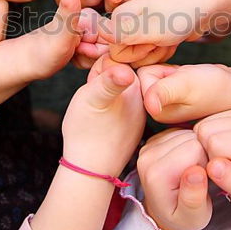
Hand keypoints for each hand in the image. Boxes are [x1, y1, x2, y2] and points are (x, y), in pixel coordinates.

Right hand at [62, 55, 145, 176]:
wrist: (91, 169)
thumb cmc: (87, 131)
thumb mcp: (93, 96)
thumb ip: (108, 77)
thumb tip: (125, 69)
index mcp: (135, 86)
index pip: (116, 60)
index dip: (98, 70)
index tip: (93, 86)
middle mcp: (143, 98)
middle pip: (118, 75)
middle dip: (102, 83)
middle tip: (92, 100)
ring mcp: (139, 113)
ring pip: (117, 92)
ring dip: (104, 97)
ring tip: (95, 113)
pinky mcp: (134, 126)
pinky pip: (119, 109)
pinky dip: (109, 112)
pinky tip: (101, 123)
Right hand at [72, 9, 175, 68]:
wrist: (205, 8)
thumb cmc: (181, 15)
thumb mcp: (150, 28)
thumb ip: (122, 33)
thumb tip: (98, 33)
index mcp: (118, 16)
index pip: (114, 54)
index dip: (134, 52)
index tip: (151, 38)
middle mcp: (124, 22)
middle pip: (125, 58)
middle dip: (147, 54)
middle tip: (162, 38)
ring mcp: (137, 29)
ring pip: (139, 59)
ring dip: (157, 53)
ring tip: (168, 38)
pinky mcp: (149, 35)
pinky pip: (149, 56)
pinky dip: (163, 52)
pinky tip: (171, 41)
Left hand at [137, 63, 230, 123]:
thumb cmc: (215, 87)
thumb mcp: (187, 86)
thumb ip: (164, 91)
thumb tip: (148, 105)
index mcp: (154, 110)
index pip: (142, 75)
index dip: (162, 70)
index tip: (179, 80)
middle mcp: (156, 109)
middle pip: (146, 72)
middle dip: (165, 71)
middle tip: (186, 79)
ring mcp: (164, 102)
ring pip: (155, 71)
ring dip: (172, 71)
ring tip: (189, 79)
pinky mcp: (172, 95)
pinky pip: (164, 73)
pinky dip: (176, 72)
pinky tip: (189, 79)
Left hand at [137, 129, 211, 229]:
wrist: (164, 213)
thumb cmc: (182, 217)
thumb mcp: (193, 216)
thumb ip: (194, 197)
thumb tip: (197, 173)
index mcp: (156, 174)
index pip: (195, 148)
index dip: (208, 162)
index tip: (205, 180)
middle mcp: (147, 155)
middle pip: (190, 136)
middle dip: (202, 153)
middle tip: (199, 176)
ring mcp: (149, 145)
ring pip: (187, 131)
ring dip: (195, 148)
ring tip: (193, 170)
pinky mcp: (154, 139)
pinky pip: (181, 131)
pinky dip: (188, 143)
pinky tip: (187, 161)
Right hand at [194, 110, 230, 214]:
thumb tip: (213, 166)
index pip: (215, 143)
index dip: (213, 163)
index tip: (227, 174)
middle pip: (206, 130)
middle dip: (207, 152)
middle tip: (223, 167)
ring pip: (202, 124)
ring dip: (206, 145)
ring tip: (223, 159)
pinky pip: (203, 121)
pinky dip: (206, 137)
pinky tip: (220, 149)